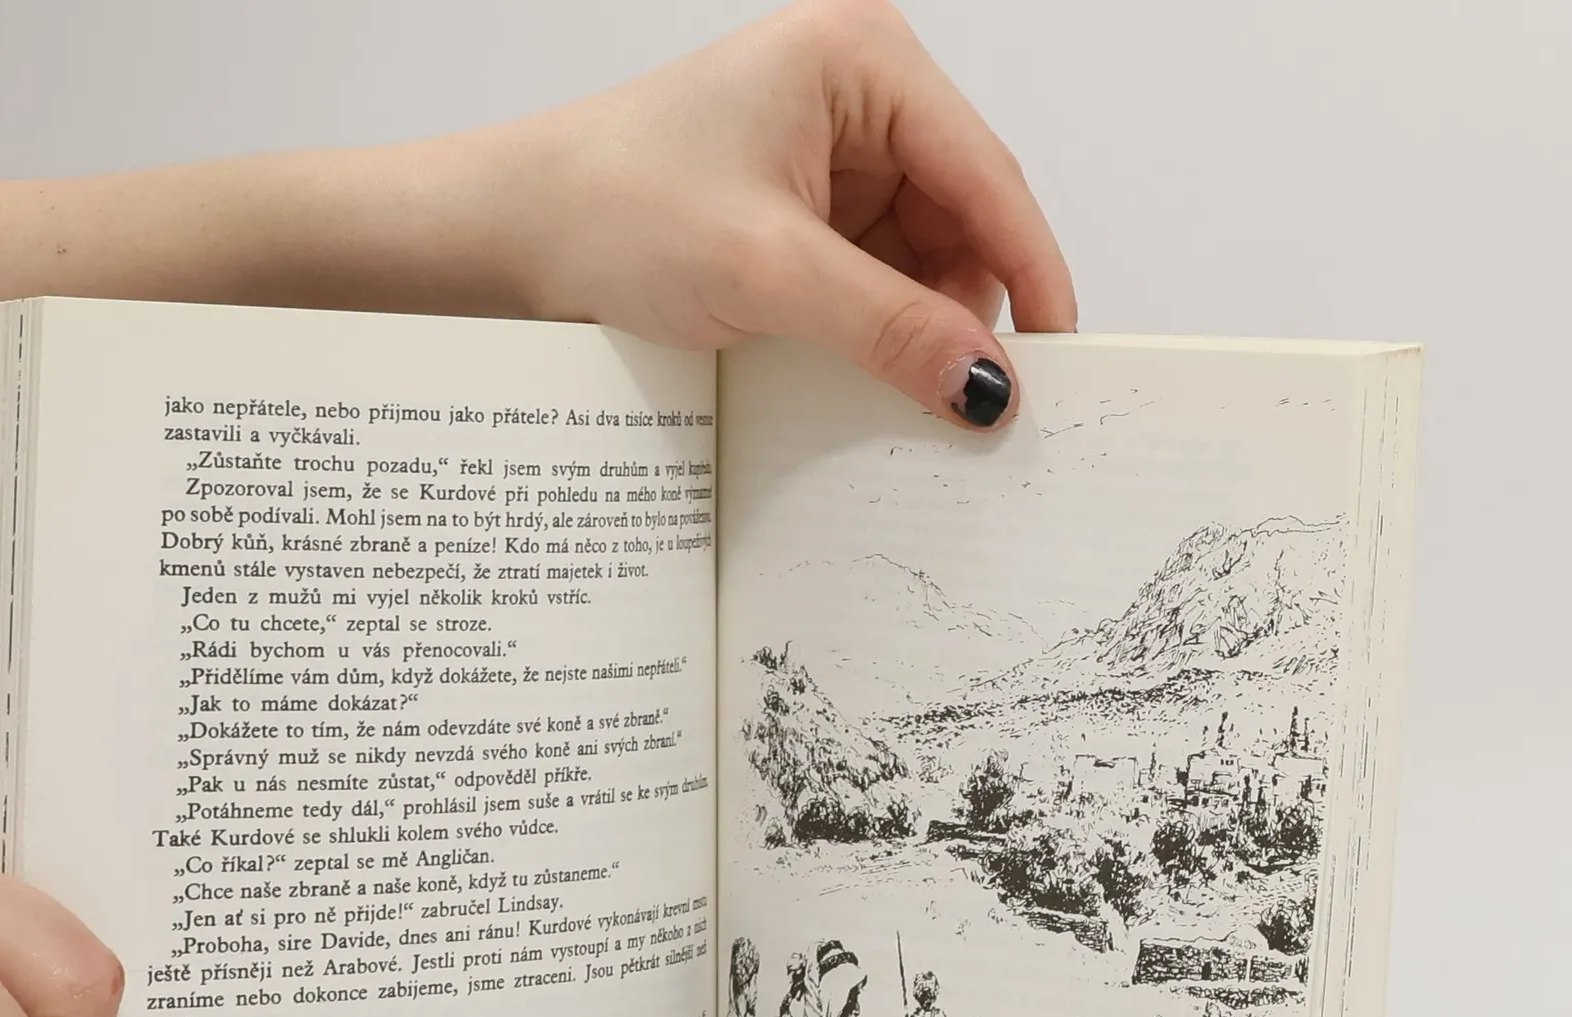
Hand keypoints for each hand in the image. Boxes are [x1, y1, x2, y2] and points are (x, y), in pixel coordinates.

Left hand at [499, 0, 1075, 425]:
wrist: (512, 232)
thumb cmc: (611, 210)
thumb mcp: (766, 274)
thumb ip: (888, 327)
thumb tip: (986, 384)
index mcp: (860, 61)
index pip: (984, 171)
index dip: (1029, 268)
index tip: (1058, 357)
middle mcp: (857, 92)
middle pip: (961, 215)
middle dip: (963, 306)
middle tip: (966, 400)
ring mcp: (831, 149)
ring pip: (921, 253)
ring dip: (916, 324)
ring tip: (891, 388)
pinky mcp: (804, 204)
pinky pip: (875, 272)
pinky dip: (876, 326)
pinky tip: (859, 369)